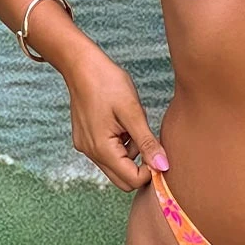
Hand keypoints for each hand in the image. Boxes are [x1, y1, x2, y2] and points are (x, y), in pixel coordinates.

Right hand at [62, 51, 168, 191]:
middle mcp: (91, 153)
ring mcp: (86, 147)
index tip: (159, 150)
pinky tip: (121, 122)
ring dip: (130, 152)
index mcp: (102, 149)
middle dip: (139, 164)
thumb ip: (147, 142)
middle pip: (123, 178)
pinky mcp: (85, 139)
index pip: (132, 180)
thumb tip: (163, 167)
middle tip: (146, 138)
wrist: (82, 65)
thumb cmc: (108, 83)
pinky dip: (120, 144)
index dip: (150, 170)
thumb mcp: (133, 112)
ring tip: (131, 124)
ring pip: (116, 165)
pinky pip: (107, 153)